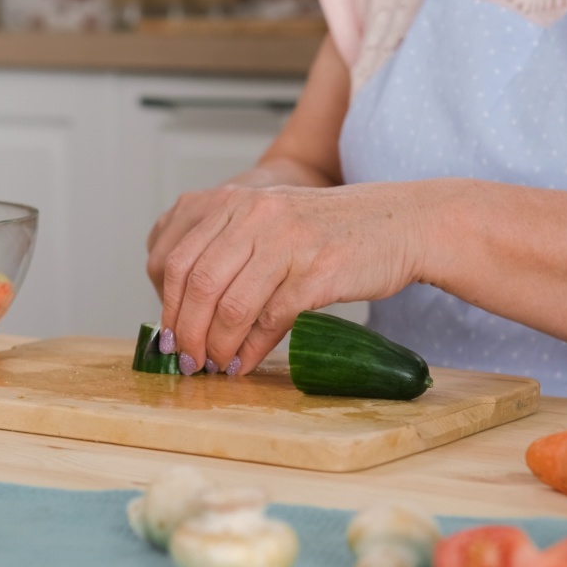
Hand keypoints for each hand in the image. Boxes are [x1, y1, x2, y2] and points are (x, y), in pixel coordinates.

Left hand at [147, 183, 426, 374]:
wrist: (400, 223)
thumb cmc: (329, 232)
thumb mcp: (269, 224)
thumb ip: (226, 253)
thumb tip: (185, 315)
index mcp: (234, 202)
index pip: (174, 256)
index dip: (166, 304)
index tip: (169, 335)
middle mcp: (254, 214)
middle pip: (196, 282)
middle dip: (185, 332)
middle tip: (187, 360)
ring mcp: (286, 240)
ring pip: (229, 304)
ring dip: (216, 346)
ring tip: (215, 365)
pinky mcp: (317, 271)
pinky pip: (271, 318)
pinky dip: (251, 349)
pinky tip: (246, 363)